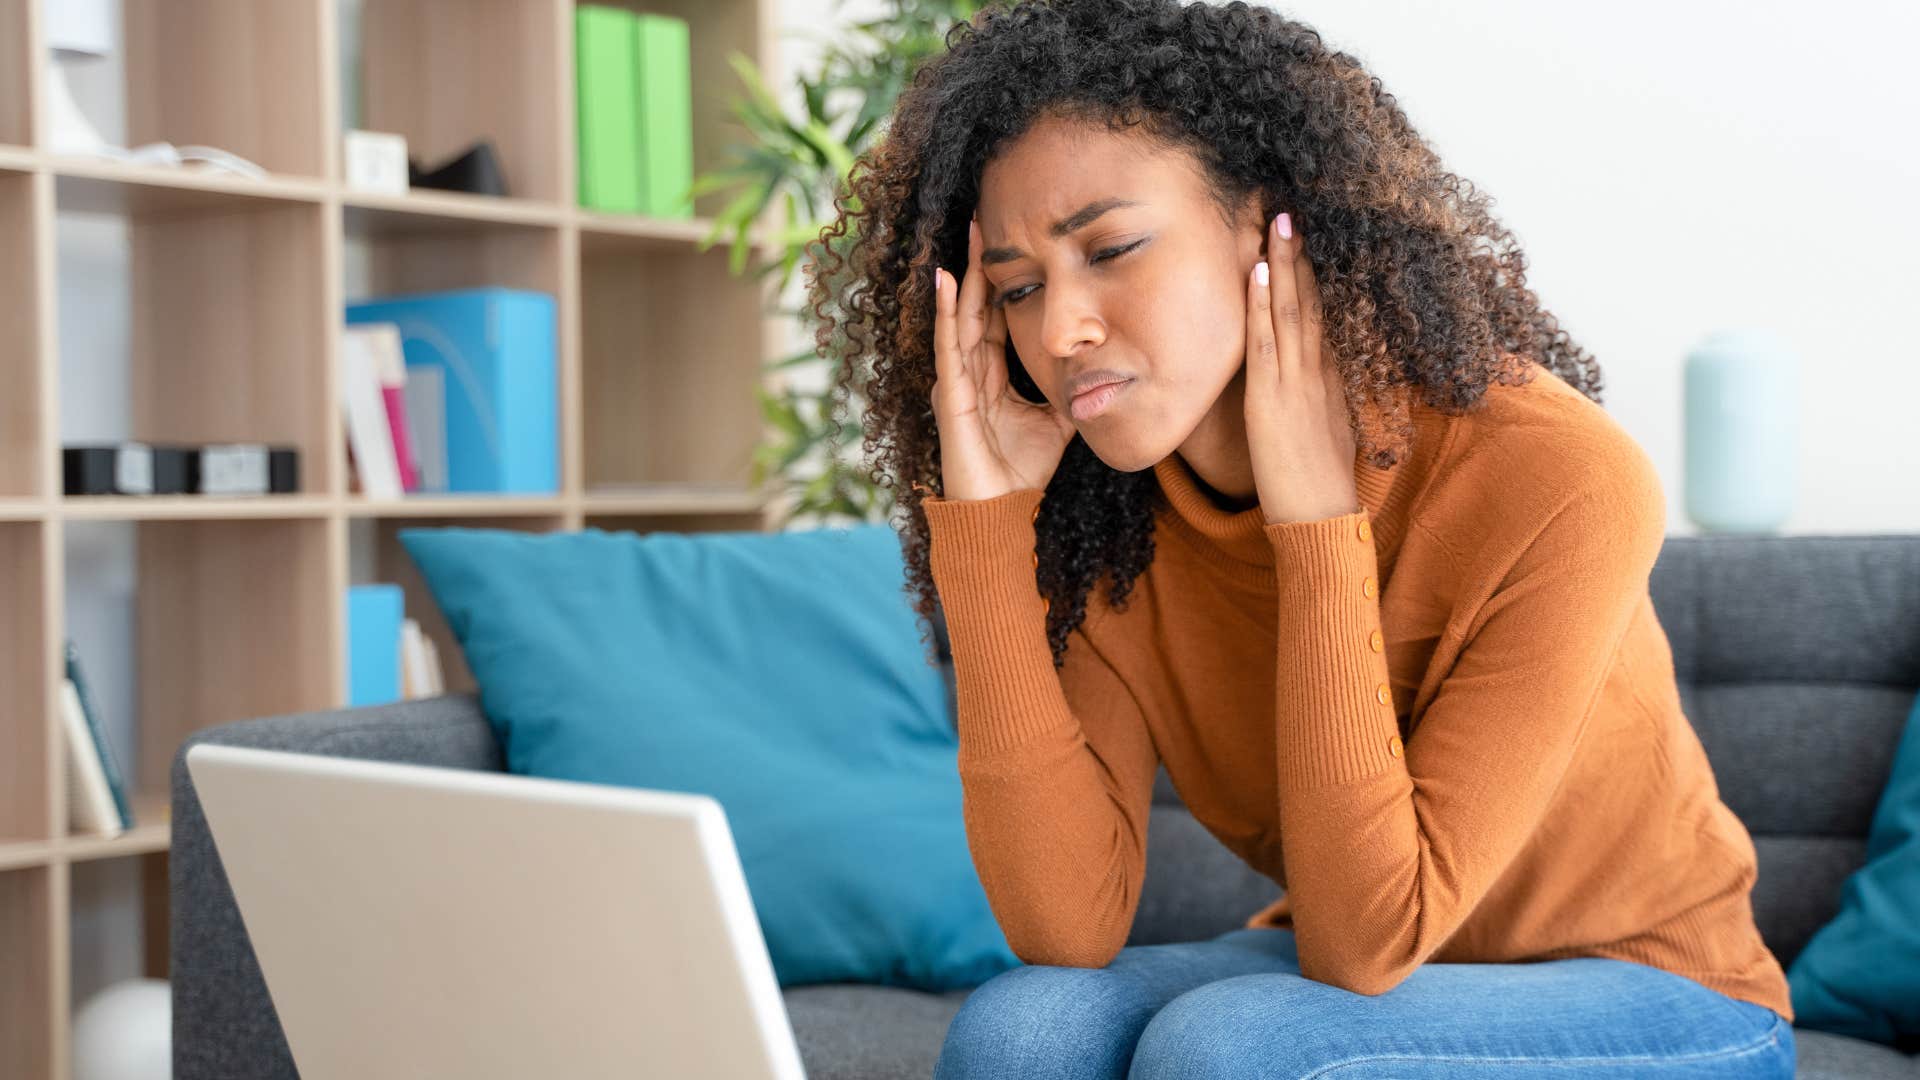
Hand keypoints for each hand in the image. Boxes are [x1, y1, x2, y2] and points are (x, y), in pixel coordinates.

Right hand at [930, 213, 1076, 501]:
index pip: (996, 318)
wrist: (1001, 513)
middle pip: (976, 308)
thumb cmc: (1022, 471)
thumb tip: (1101, 368)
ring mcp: (955, 382)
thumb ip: (1071, 391)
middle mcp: (969, 372)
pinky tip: (948, 281)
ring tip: (968, 237)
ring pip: (961, 318)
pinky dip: (947, 313)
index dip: (1004, 282)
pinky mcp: (949, 397)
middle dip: (981, 266)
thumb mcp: (1058, 419)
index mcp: (992, 375)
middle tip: (985, 218)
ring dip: (964, 276)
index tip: (1014, 242)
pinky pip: (948, 346)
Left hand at [1245, 211, 1360, 524]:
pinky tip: (1256, 270)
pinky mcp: (1272, 398)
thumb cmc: (1321, 484)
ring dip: (1283, 263)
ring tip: (1278, 220)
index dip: (1311, 275)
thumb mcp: (1329, 430)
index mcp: (1329, 376)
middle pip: (1308, 301)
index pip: (1319, 314)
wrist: (1322, 517)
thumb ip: (1323, 397)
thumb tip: (1318, 376)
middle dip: (1300, 255)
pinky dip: (1261, 302)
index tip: (1304, 239)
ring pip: (1290, 310)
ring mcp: (1295, 381)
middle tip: (1291, 210)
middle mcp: (1316, 370)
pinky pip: (1265, 340)